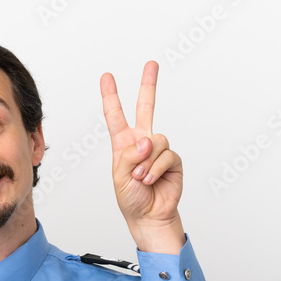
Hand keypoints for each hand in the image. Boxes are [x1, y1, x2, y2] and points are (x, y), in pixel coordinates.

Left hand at [101, 61, 184, 252]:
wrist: (148, 216)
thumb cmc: (130, 198)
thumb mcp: (119, 176)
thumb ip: (129, 155)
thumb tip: (146, 140)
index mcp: (124, 144)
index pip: (116, 116)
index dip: (111, 97)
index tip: (107, 77)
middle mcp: (142, 142)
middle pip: (146, 108)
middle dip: (148, 85)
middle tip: (151, 64)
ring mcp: (158, 150)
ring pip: (155, 140)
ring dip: (145, 162)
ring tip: (140, 178)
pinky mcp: (173, 160)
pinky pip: (166, 155)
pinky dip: (155, 169)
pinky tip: (150, 180)